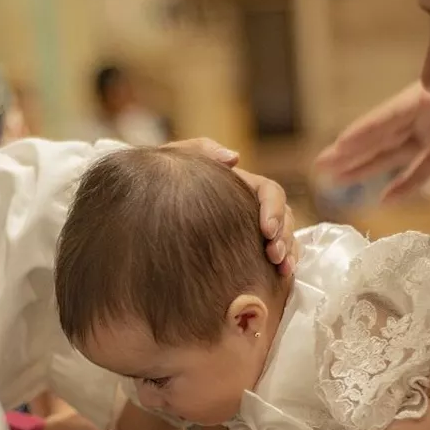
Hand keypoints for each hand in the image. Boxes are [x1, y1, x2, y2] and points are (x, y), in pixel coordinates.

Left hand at [164, 138, 300, 274]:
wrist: (141, 206)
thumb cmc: (161, 179)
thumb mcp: (175, 158)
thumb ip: (201, 150)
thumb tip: (234, 157)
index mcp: (242, 185)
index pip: (270, 193)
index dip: (274, 210)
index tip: (266, 230)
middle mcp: (251, 208)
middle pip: (283, 219)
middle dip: (284, 237)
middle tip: (273, 256)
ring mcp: (250, 231)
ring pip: (283, 239)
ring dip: (288, 253)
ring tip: (282, 270)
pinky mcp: (245, 253)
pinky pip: (271, 259)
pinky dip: (281, 266)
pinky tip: (279, 279)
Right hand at [314, 82, 429, 201]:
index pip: (390, 119)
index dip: (362, 136)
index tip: (335, 151)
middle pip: (384, 136)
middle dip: (353, 153)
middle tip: (321, 168)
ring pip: (397, 152)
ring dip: (368, 167)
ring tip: (336, 181)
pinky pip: (424, 168)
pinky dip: (406, 183)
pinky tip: (385, 199)